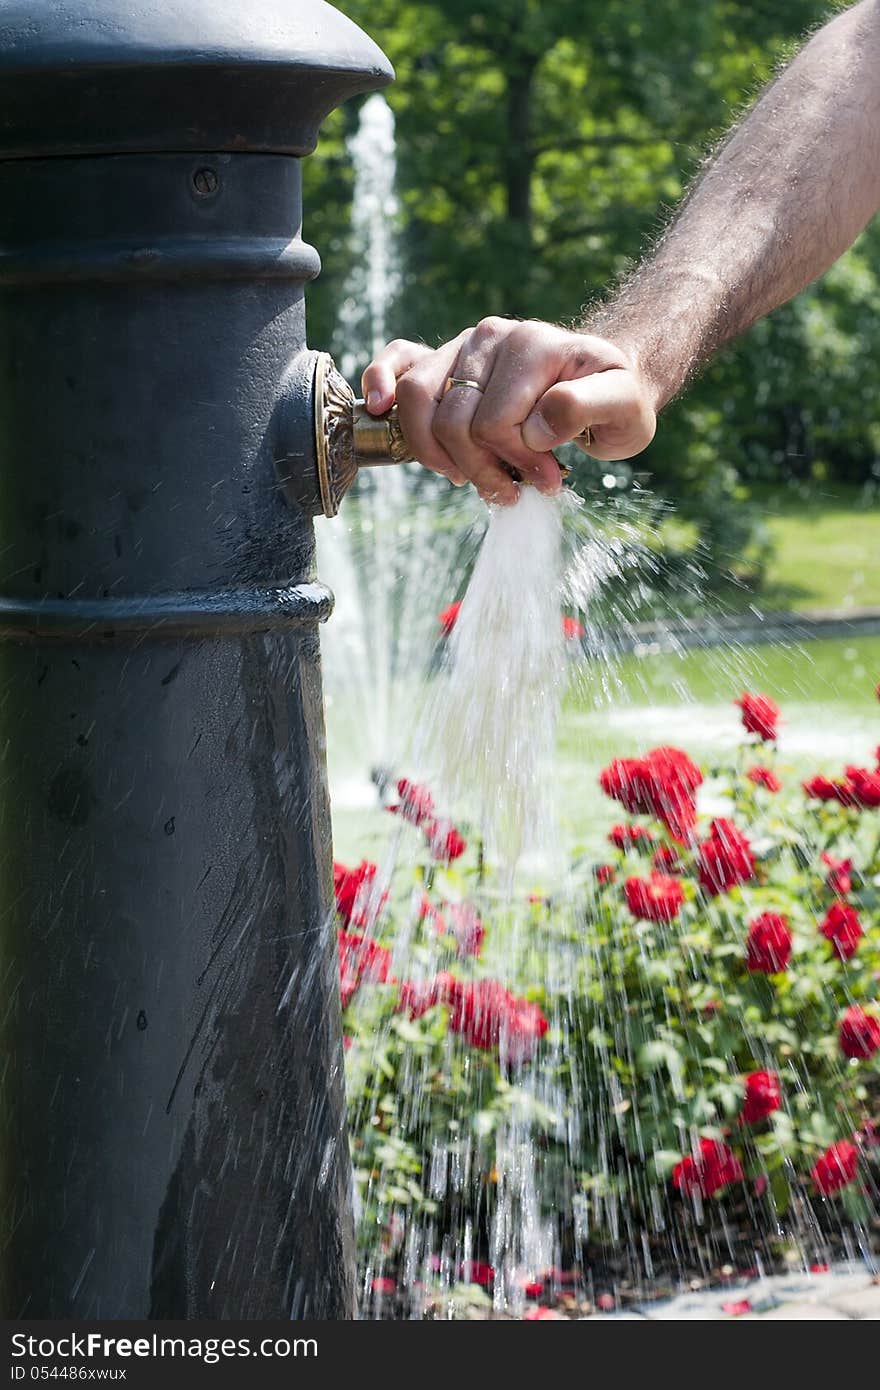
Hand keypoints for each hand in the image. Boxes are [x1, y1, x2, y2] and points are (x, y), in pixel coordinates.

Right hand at [362, 318, 656, 504]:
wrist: (603, 382)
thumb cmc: (614, 401)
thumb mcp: (625, 409)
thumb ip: (589, 408)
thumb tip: (537, 424)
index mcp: (532, 344)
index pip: (495, 423)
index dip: (517, 463)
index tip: (548, 481)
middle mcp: (491, 337)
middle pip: (453, 421)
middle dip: (481, 469)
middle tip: (515, 489)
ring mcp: (462, 346)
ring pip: (417, 403)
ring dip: (439, 455)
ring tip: (473, 478)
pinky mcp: (443, 357)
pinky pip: (397, 361)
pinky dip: (382, 383)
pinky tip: (379, 409)